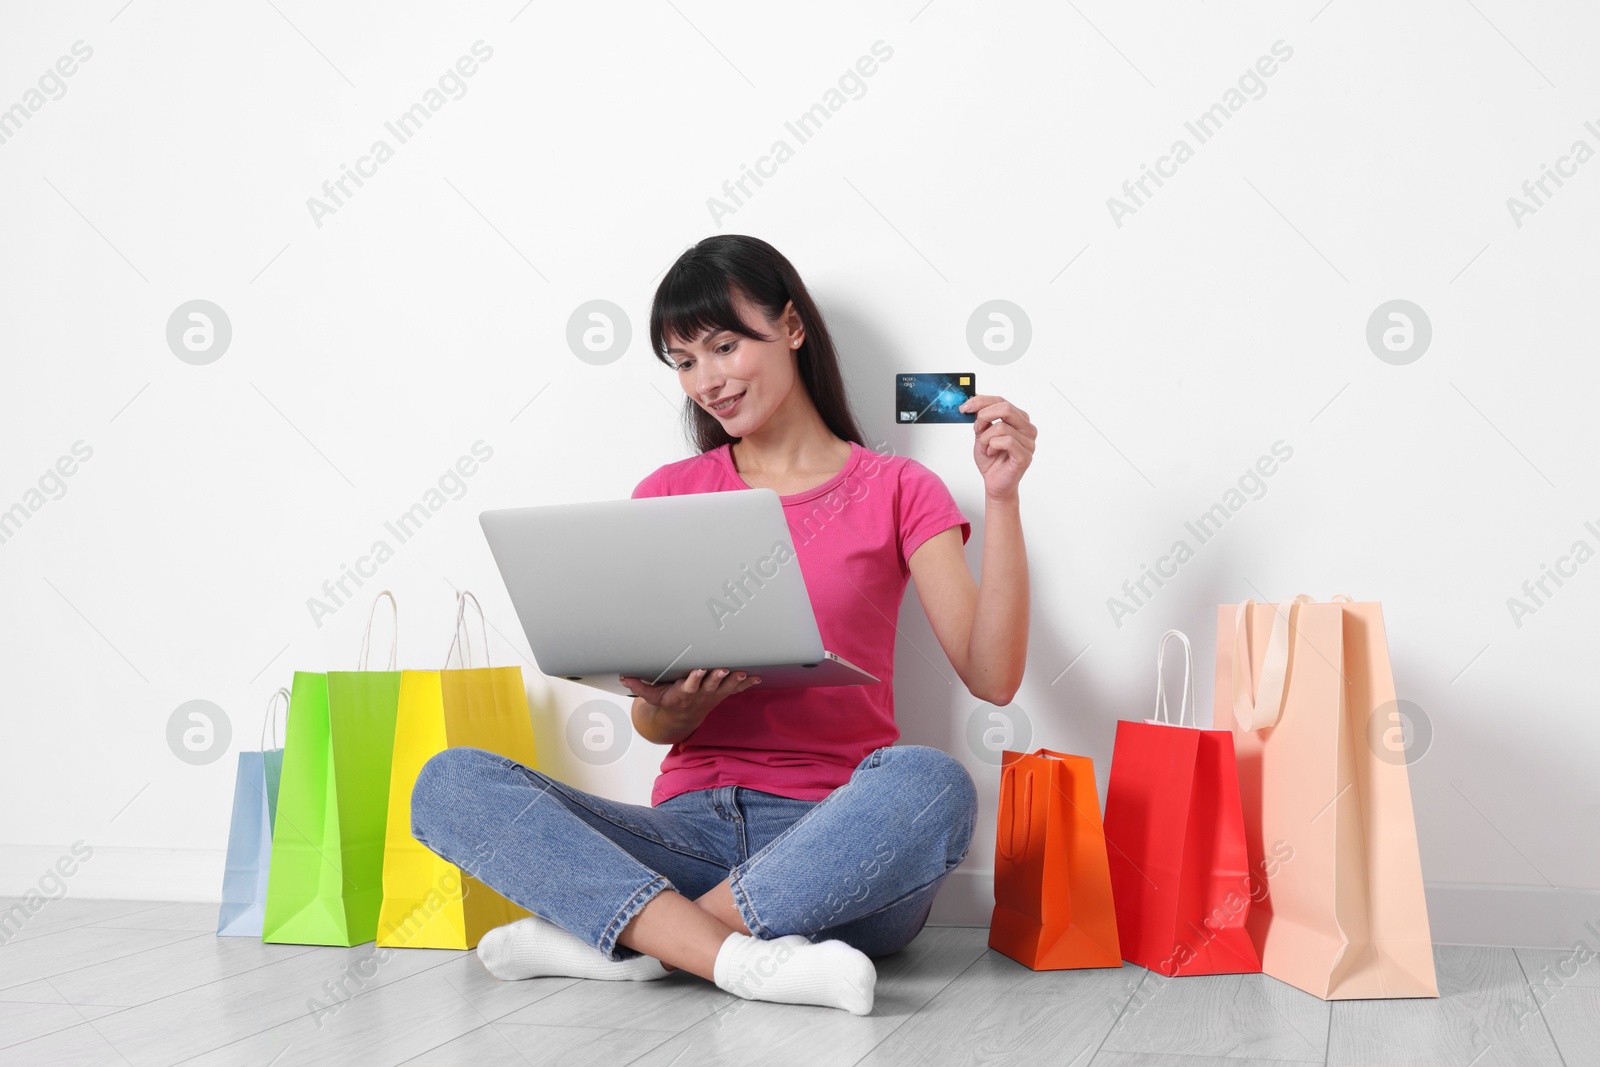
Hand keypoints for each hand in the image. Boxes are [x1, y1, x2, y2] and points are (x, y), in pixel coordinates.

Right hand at [618, 668, 761, 714]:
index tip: (698, 670)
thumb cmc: (668, 702)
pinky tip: (757, 677)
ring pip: (726, 686)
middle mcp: (701, 694)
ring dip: (735, 680)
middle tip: (724, 668)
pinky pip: (736, 688)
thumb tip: (622, 677)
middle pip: (711, 684)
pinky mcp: (721, 693)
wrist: (682, 719)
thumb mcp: (652, 696)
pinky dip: (747, 683)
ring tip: (743, 672)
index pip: (690, 685)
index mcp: (684, 693)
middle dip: (717, 677)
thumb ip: (639, 686)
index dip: (695, 678)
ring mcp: (713, 694)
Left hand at [958, 394, 1035, 500]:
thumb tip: (972, 401)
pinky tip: (991, 452)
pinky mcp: (1025, 456)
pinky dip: (992, 446)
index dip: (981, 401)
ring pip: (1002, 426)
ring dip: (986, 437)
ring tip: (986, 447)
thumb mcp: (981, 433)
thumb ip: (980, 418)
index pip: (1001, 401)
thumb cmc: (991, 459)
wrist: (994, 483)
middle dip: (984, 416)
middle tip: (975, 428)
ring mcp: (1028, 442)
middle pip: (1006, 408)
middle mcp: (1027, 428)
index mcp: (1019, 419)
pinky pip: (1006, 441)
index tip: (965, 407)